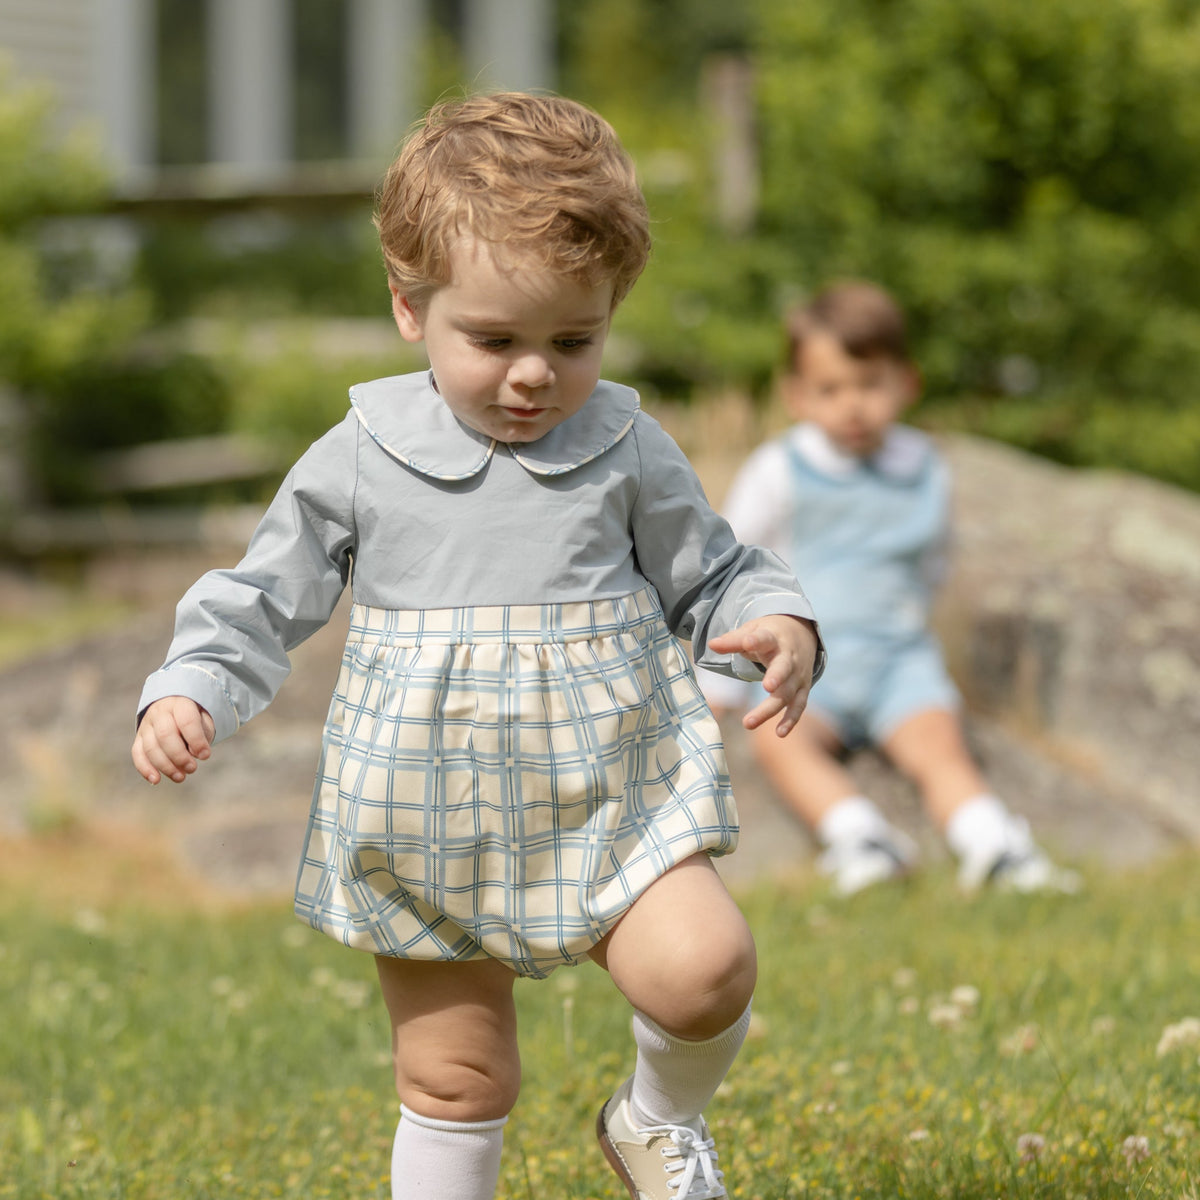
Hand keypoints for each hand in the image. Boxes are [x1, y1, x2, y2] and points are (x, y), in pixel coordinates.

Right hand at [132, 696, 215, 783]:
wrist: (174, 706)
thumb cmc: (193, 717)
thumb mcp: (204, 719)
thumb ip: (202, 733)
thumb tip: (194, 754)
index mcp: (180, 703)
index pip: (186, 721)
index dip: (196, 740)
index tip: (205, 755)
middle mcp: (159, 712)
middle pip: (165, 735)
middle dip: (179, 756)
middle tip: (192, 768)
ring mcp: (146, 725)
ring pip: (150, 747)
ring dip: (165, 766)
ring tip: (180, 777)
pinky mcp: (139, 738)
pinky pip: (137, 754)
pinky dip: (145, 768)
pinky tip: (156, 780)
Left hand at [707, 615, 818, 736]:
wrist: (802, 633)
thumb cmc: (769, 635)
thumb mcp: (752, 631)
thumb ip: (732, 641)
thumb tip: (711, 644)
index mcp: (773, 639)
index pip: (764, 638)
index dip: (755, 640)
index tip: (746, 642)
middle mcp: (789, 657)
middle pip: (784, 668)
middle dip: (776, 677)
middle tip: (767, 686)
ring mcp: (798, 675)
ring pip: (787, 693)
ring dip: (769, 709)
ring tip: (748, 723)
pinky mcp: (802, 689)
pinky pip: (798, 706)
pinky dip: (790, 720)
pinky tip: (779, 733)